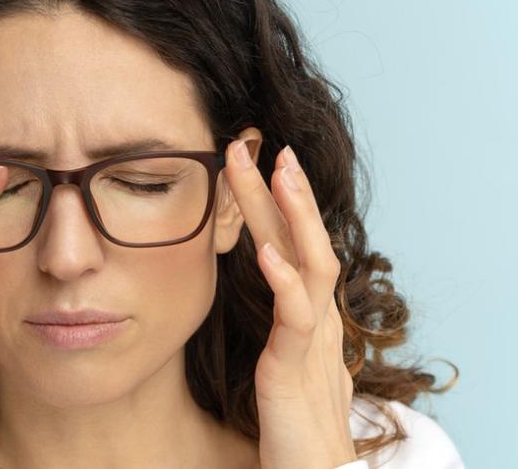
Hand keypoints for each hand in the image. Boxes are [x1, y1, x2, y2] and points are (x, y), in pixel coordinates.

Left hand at [223, 138, 358, 468]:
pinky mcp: (298, 368)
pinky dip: (284, 280)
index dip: (273, 205)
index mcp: (306, 315)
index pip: (291, 245)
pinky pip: (296, 317)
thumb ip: (278, 324)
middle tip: (260, 143)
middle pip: (301, 240)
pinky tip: (266, 252)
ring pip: (311, 264)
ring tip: (276, 173)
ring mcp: (312, 340)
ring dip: (293, 215)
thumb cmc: (293, 422)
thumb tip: (266, 290)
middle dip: (281, 191)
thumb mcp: (282, 360)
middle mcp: (316, 319)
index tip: (251, 163)